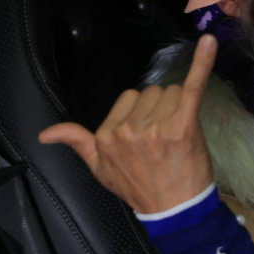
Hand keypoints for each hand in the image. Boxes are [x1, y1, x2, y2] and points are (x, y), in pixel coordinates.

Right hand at [38, 35, 217, 213]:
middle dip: (160, 110)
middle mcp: (128, 128)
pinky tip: (208, 42)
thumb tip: (44, 133)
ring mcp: (156, 127)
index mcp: (107, 134)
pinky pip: (193, 86)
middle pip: (151, 93)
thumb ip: (76, 142)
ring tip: (178, 138)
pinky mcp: (184, 125)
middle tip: (166, 141)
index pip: (129, 98)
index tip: (148, 137)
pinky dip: (202, 63)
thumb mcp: (100, 169)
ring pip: (171, 93)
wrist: (174, 210)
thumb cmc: (139, 188)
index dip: (142, 114)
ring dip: (178, 108)